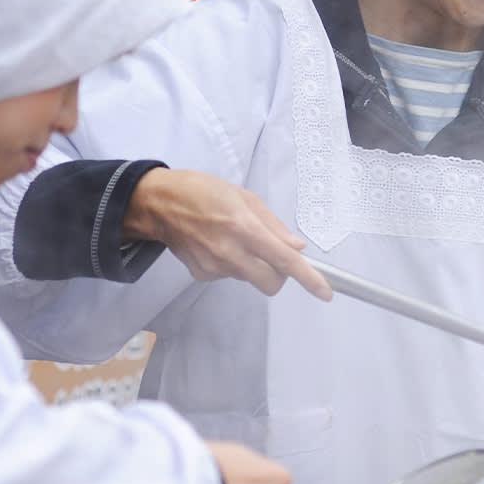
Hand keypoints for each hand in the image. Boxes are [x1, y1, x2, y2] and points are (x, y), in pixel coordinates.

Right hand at [124, 169, 331, 299]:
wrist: (158, 203)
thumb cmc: (201, 191)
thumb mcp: (243, 196)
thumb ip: (272, 224)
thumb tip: (296, 246)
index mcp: (245, 228)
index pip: (285, 260)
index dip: (309, 278)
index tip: (325, 292)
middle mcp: (231, 252)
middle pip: (271, 283)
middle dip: (280, 275)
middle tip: (273, 256)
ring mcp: (214, 267)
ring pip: (250, 277)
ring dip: (252, 265)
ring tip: (233, 238)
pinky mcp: (202, 275)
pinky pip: (230, 276)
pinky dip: (232, 264)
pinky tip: (217, 245)